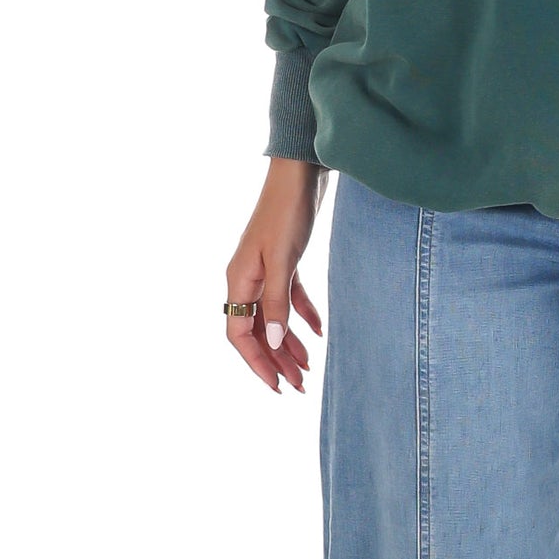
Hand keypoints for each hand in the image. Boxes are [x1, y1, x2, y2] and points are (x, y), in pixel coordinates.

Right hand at [225, 158, 328, 392]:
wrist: (301, 172)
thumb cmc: (288, 211)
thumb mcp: (284, 260)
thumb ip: (276, 301)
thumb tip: (271, 341)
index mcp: (239, 280)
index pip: (239, 334)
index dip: (256, 363)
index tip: (277, 386)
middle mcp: (247, 278)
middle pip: (258, 329)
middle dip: (277, 359)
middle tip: (300, 385)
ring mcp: (265, 268)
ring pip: (274, 316)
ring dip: (289, 341)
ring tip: (309, 367)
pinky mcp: (284, 259)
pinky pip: (289, 296)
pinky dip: (302, 314)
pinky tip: (319, 331)